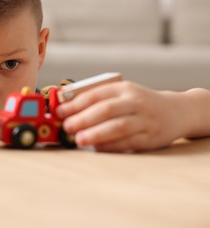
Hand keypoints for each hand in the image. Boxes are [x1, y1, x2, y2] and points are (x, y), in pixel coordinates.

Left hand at [57, 81, 188, 151]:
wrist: (176, 111)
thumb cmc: (139, 103)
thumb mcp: (122, 94)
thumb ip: (98, 99)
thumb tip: (66, 107)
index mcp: (124, 89)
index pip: (97, 94)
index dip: (76, 103)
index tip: (60, 111)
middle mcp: (135, 102)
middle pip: (107, 109)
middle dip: (84, 119)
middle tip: (67, 127)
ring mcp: (144, 120)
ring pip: (118, 127)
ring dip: (96, 134)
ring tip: (79, 139)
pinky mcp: (150, 138)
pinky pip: (128, 142)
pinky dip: (111, 146)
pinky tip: (97, 148)